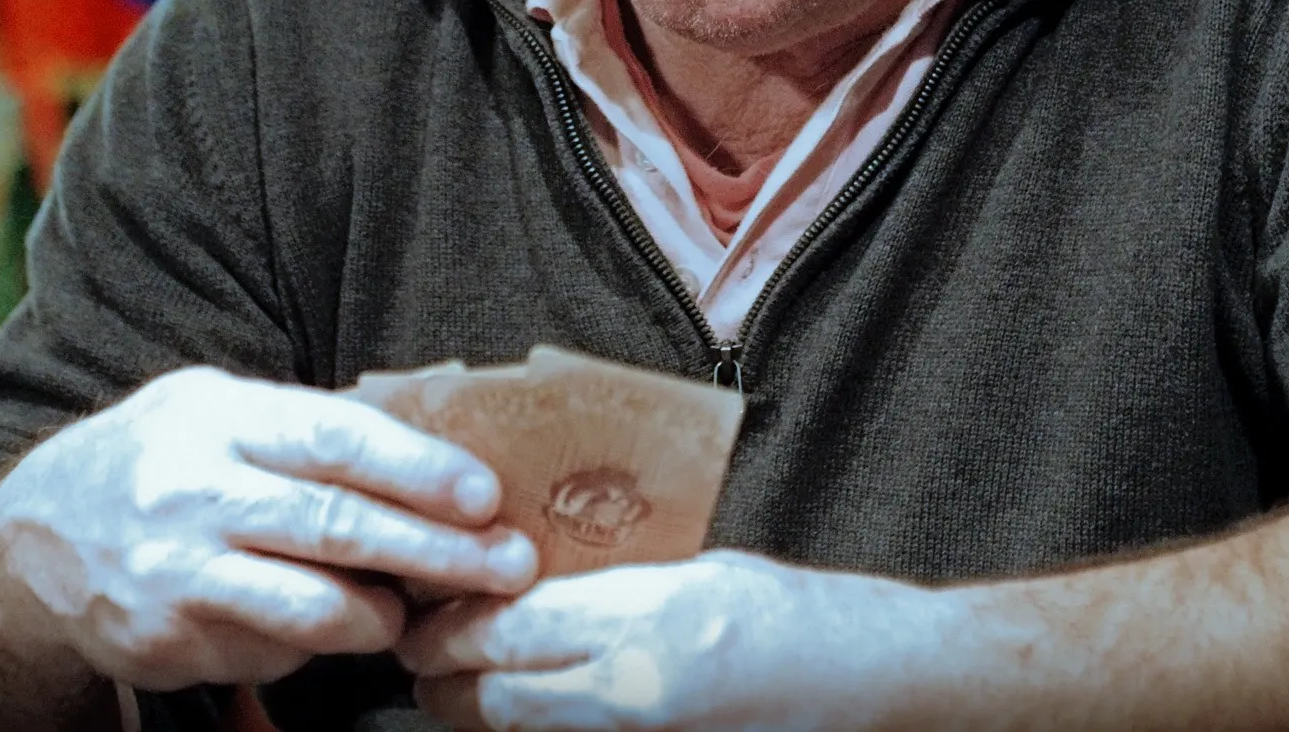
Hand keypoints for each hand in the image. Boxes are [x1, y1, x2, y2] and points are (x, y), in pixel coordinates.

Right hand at [0, 365, 538, 690]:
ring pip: (308, 606)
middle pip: (335, 526)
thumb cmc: (164, 458)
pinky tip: (332, 627)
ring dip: (383, 615)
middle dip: (436, 551)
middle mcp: (192, 492)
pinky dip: (315, 644)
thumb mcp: (221, 410)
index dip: (418, 469)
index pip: (335, 438)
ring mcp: (174, 573)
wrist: (36, 536)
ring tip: (415, 612)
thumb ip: (308, 430)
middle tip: (508, 566)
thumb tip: (432, 459)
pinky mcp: (164, 641)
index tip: (485, 494)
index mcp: (218, 417)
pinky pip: (267, 651)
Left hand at [399, 550, 952, 730]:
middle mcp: (635, 688)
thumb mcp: (694, 572)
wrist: (868, 683)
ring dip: (478, 710)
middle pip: (497, 699)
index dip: (449, 627)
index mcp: (647, 619)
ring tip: (455, 683)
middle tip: (420, 653)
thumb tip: (528, 589)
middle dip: (445, 680)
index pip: (510, 628)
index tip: (422, 613)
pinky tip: (527, 707)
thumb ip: (610, 585)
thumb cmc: (794, 615)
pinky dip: (533, 728)